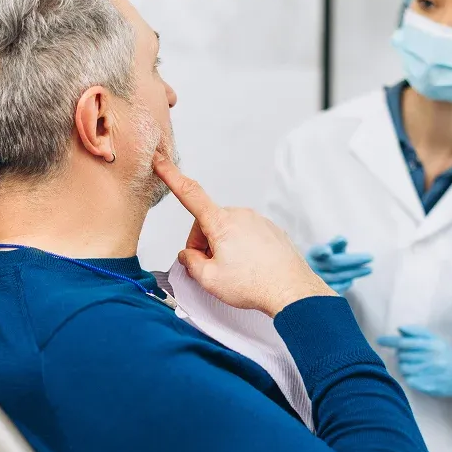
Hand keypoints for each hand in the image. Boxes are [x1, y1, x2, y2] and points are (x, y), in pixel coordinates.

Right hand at [154, 156, 334, 316]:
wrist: (291, 290)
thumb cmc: (255, 284)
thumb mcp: (209, 279)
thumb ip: (191, 263)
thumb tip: (188, 255)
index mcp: (221, 222)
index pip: (190, 194)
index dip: (171, 177)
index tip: (160, 161)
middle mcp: (240, 215)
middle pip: (208, 223)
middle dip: (204, 244)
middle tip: (212, 269)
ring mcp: (258, 221)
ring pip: (228, 230)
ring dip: (223, 247)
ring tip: (235, 272)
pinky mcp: (270, 230)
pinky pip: (246, 235)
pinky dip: (242, 249)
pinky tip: (249, 268)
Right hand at [307, 237, 372, 293]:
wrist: (313, 280)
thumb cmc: (325, 260)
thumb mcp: (330, 250)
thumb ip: (337, 244)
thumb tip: (343, 240)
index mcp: (313, 254)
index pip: (317, 251)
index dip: (321, 251)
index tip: (328, 251)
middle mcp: (311, 267)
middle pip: (335, 263)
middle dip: (353, 260)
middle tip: (371, 257)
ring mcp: (315, 281)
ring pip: (338, 276)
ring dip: (355, 273)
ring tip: (369, 269)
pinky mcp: (321, 293)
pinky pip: (337, 288)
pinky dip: (346, 283)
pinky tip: (351, 279)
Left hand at [377, 326, 451, 405]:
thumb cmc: (446, 354)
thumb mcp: (435, 339)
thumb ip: (417, 332)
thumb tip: (399, 329)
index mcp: (432, 345)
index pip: (404, 342)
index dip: (389, 341)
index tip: (379, 340)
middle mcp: (431, 359)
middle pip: (401, 356)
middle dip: (400, 354)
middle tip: (408, 355)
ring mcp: (430, 374)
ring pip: (403, 368)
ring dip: (404, 366)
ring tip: (413, 364)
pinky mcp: (428, 386)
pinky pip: (409, 380)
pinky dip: (409, 376)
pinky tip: (417, 374)